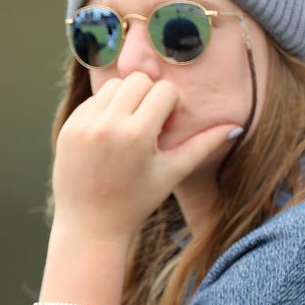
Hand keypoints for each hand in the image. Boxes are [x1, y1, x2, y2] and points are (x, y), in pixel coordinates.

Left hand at [51, 72, 240, 240]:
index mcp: (137, 134)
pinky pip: (92, 101)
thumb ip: (203, 145)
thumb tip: (236, 126)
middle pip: (139, 80)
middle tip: (148, 125)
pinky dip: (105, 110)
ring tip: (129, 129)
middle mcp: (107, 125)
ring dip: (126, 99)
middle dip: (149, 97)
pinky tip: (109, 137)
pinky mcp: (68, 128)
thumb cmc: (136, 201)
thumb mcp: (172, 173)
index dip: (170, 107)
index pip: (164, 91)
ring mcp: (83, 125)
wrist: (90, 224)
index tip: (165, 130)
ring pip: (113, 85)